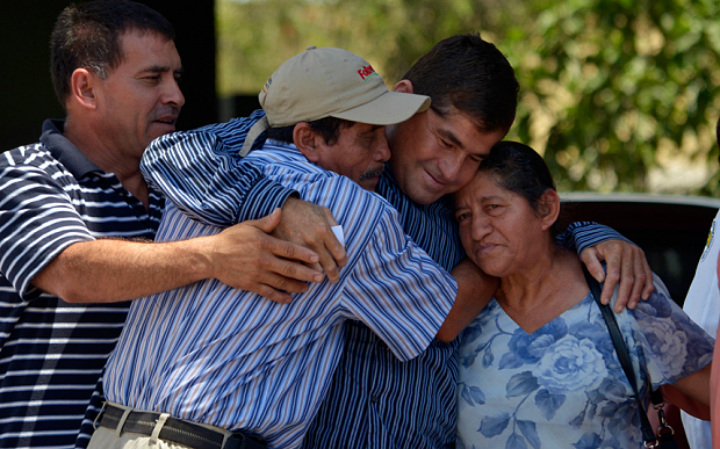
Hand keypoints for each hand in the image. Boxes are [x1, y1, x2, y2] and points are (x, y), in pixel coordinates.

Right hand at [208, 208, 324, 302]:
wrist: (211, 256)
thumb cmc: (232, 238)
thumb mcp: (249, 226)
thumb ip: (267, 222)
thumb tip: (281, 210)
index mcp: (264, 243)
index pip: (289, 249)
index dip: (304, 254)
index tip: (317, 257)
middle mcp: (262, 260)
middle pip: (289, 268)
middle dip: (306, 274)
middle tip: (320, 277)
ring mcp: (256, 274)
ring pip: (281, 282)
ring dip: (296, 286)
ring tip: (308, 288)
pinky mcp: (250, 284)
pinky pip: (268, 292)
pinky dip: (279, 297)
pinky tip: (289, 299)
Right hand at [273, 197, 347, 282]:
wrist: (280, 206)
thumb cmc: (303, 209)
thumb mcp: (323, 211)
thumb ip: (334, 225)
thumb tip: (342, 241)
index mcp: (324, 230)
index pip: (339, 253)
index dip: (343, 262)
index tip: (342, 265)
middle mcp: (313, 240)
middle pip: (329, 266)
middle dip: (334, 275)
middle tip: (334, 279)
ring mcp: (299, 248)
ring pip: (314, 271)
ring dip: (318, 277)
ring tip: (320, 278)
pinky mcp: (287, 252)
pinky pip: (298, 268)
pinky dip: (302, 273)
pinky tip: (305, 274)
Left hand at [580, 239, 653, 311]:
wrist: (606, 235)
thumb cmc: (594, 247)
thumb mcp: (587, 252)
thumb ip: (591, 264)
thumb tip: (601, 278)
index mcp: (614, 249)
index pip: (613, 274)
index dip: (609, 289)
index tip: (605, 301)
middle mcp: (629, 251)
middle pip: (628, 278)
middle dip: (623, 296)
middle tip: (618, 309)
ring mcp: (638, 254)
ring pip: (640, 278)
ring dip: (636, 294)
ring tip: (630, 306)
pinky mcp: (643, 257)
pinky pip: (648, 274)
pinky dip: (647, 287)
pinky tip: (643, 297)